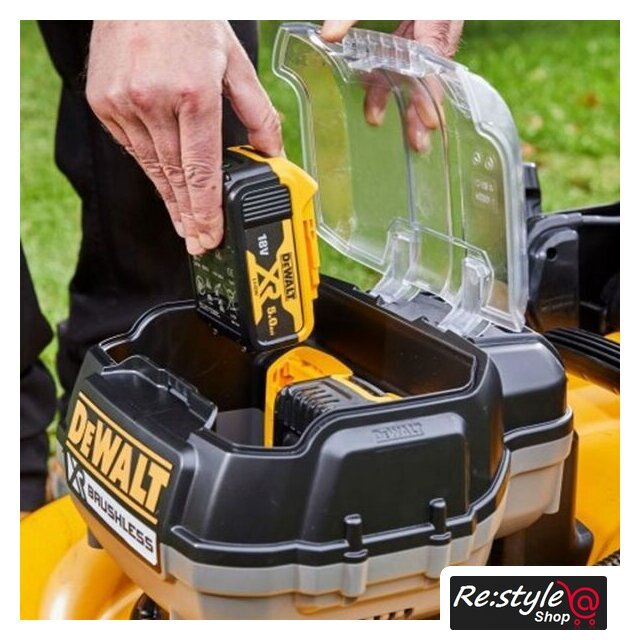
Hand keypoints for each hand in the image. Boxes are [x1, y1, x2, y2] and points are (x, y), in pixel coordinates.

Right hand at [87, 21, 282, 254]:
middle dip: (190, 215)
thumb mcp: (235, 62)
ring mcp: (124, 103)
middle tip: (198, 243)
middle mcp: (155, 101)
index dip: (207, 210)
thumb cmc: (189, 19)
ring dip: (171, 199)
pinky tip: (166, 187)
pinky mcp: (105, 103)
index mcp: (194, 93)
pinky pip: (133, 148)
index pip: (202, 169)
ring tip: (184, 224)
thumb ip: (258, 111)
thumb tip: (273, 152)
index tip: (211, 235)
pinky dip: (152, 168)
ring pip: (153, 166)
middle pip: (176, 176)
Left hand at [321, 21, 463, 151]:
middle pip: (430, 68)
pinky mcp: (417, 20)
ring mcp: (428, 20)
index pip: (433, 56)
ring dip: (402, 94)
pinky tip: (375, 94)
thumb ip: (351, 10)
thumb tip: (328, 36)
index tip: (429, 120)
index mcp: (435, 10)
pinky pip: (407, 51)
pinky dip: (392, 72)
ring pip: (417, 63)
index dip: (430, 91)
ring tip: (385, 124)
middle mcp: (436, 18)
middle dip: (422, 106)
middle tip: (418, 141)